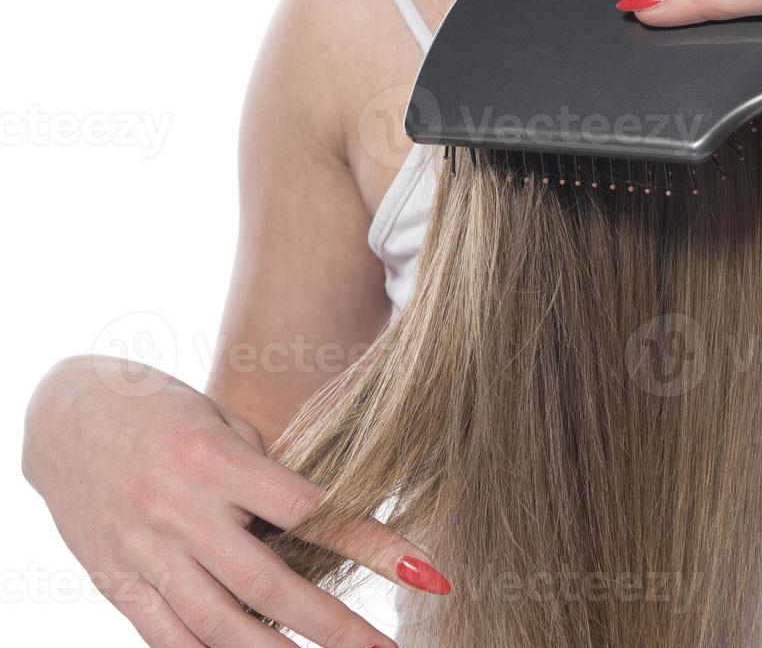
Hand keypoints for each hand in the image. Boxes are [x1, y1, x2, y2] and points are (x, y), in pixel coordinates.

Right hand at [23, 356, 448, 647]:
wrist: (66, 413)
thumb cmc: (165, 408)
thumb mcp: (224, 424)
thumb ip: (267, 477)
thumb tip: (323, 526)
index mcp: (216, 461)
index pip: (309, 512)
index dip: (370, 544)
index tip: (423, 570)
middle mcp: (179, 511)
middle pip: (269, 584)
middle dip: (335, 626)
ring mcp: (143, 551)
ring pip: (218, 624)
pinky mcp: (115, 579)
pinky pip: (166, 636)